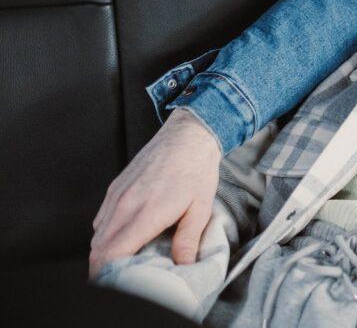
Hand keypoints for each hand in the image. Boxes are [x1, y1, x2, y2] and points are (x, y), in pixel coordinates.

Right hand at [89, 108, 221, 278]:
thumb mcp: (200, 208)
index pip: (110, 252)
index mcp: (145, 212)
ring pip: (97, 233)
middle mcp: (124, 204)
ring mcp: (116, 194)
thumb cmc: (196, 169)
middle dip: (104, 266)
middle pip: (98, 247)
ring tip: (125, 259)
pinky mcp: (115, 187)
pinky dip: (106, 233)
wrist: (188, 135)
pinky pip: (101, 217)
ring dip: (104, 249)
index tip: (121, 282)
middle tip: (124, 276)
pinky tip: (124, 237)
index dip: (109, 272)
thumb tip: (183, 266)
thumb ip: (187, 241)